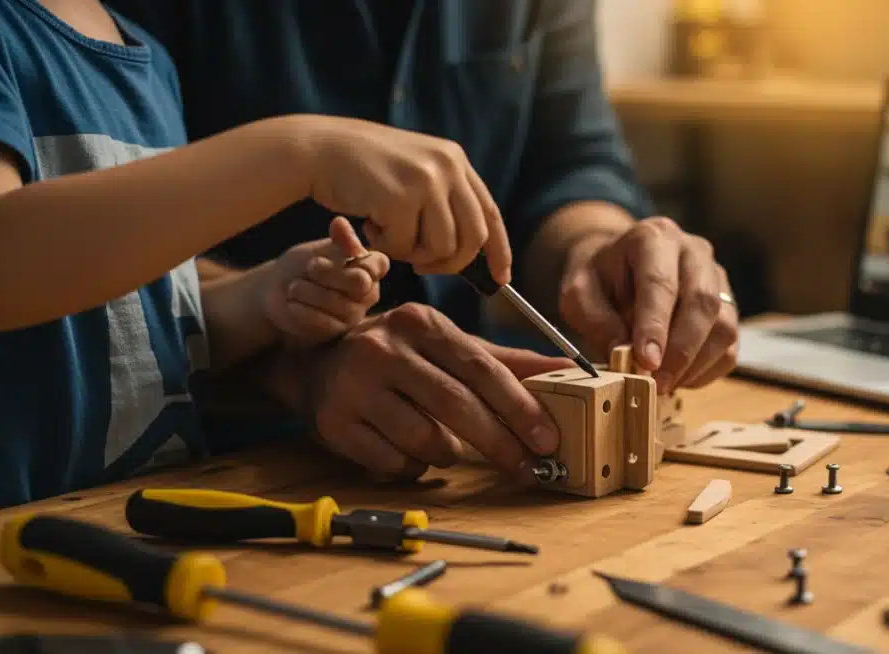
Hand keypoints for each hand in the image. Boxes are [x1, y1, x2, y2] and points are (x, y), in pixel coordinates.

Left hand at [264, 216, 388, 345]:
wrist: (277, 289)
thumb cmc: (302, 265)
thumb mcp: (319, 249)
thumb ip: (336, 241)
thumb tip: (340, 222)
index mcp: (370, 268)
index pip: (378, 264)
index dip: (351, 259)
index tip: (319, 258)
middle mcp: (368, 292)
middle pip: (358, 283)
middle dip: (328, 273)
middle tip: (309, 267)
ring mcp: (354, 314)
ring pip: (340, 304)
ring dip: (310, 292)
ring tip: (294, 287)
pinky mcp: (337, 331)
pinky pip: (325, 322)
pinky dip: (303, 310)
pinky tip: (292, 303)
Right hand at [299, 116, 510, 284]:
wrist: (317, 149)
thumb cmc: (362, 169)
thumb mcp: (414, 172)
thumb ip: (443, 200)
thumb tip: (473, 250)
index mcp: (454, 159)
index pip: (490, 213)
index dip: (499, 250)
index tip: (501, 278)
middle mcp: (447, 166)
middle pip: (473, 237)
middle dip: (451, 263)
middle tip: (422, 268)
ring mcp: (425, 181)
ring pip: (441, 247)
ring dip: (413, 254)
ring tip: (387, 234)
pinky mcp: (400, 198)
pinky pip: (405, 248)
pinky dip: (386, 247)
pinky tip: (369, 224)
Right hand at [306, 303, 573, 480]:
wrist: (316, 363)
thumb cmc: (400, 356)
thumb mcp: (448, 346)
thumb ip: (508, 361)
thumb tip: (572, 370)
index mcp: (420, 323)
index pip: (481, 368)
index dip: (520, 407)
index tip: (549, 439)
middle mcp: (383, 348)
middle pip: (456, 406)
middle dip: (500, 443)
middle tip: (529, 468)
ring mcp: (354, 386)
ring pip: (425, 440)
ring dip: (449, 454)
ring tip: (451, 447)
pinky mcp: (334, 423)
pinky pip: (394, 462)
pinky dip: (414, 466)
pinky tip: (410, 451)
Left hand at [559, 217, 738, 393]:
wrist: (620, 268)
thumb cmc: (600, 280)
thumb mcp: (579, 293)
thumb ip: (595, 320)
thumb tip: (623, 354)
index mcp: (654, 238)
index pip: (660, 283)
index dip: (655, 326)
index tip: (646, 361)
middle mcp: (694, 252)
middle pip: (702, 302)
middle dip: (680, 351)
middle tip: (656, 382)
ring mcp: (717, 278)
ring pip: (723, 326)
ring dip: (694, 365)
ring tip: (663, 384)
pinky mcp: (728, 307)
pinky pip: (729, 346)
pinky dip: (706, 371)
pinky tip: (678, 378)